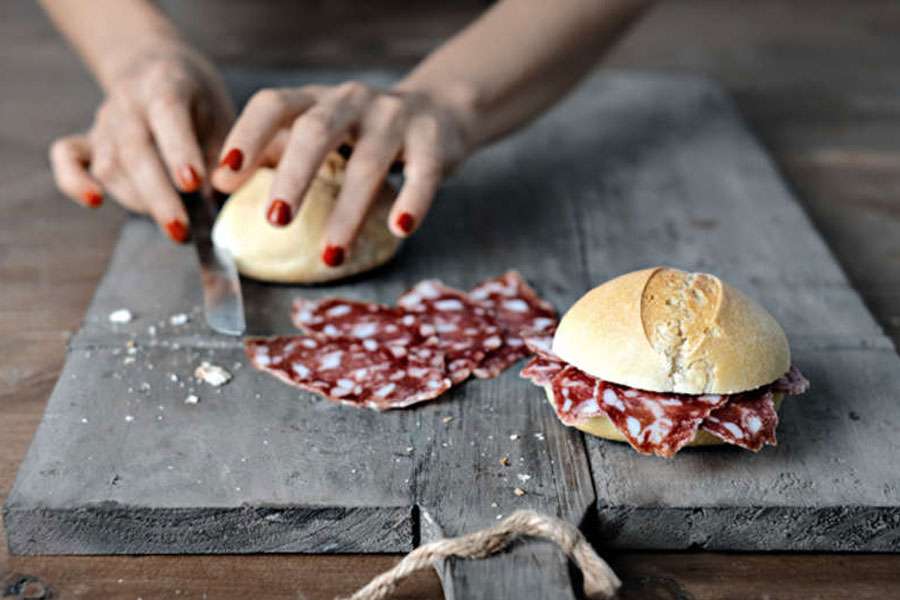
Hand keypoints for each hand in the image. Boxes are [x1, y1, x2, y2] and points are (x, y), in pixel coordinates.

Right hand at [49, 48, 234, 241]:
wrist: (156, 69)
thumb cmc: (199, 102)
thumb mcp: (222, 116)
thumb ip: (222, 153)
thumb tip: (221, 195)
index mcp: (165, 84)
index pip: (167, 114)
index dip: (179, 150)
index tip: (194, 184)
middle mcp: (128, 102)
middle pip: (135, 151)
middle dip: (159, 195)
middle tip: (181, 229)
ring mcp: (104, 122)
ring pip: (110, 165)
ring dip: (138, 200)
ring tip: (175, 228)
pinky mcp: (87, 139)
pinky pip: (66, 158)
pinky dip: (74, 181)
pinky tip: (95, 201)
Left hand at [210, 81, 471, 265]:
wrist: (440, 111)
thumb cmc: (365, 133)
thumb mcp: (321, 132)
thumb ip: (275, 153)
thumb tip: (219, 184)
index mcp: (316, 100)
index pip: (274, 105)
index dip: (247, 136)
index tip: (225, 176)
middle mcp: (352, 102)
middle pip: (318, 132)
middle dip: (294, 177)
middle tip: (276, 220)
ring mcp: (394, 119)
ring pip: (369, 162)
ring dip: (348, 212)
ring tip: (331, 255)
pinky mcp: (433, 142)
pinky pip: (423, 173)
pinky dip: (411, 201)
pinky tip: (399, 228)